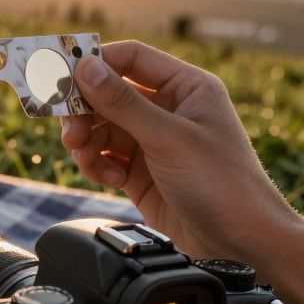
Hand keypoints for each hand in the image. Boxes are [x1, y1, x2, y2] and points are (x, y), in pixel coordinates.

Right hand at [61, 41, 303, 264]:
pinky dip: (98, 165)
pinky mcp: (142, 171)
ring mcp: (153, 140)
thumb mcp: (168, 138)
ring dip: (87, 141)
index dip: (96, 64)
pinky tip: (109, 179)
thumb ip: (123, 102)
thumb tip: (85, 67)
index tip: (62, 77)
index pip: (131, 58)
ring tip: (86, 159)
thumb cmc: (223, 184)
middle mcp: (168, 109)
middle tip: (70, 131)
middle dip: (84, 112)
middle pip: (108, 94)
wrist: (241, 244)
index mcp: (186, 87)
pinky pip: (105, 156)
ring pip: (101, 127)